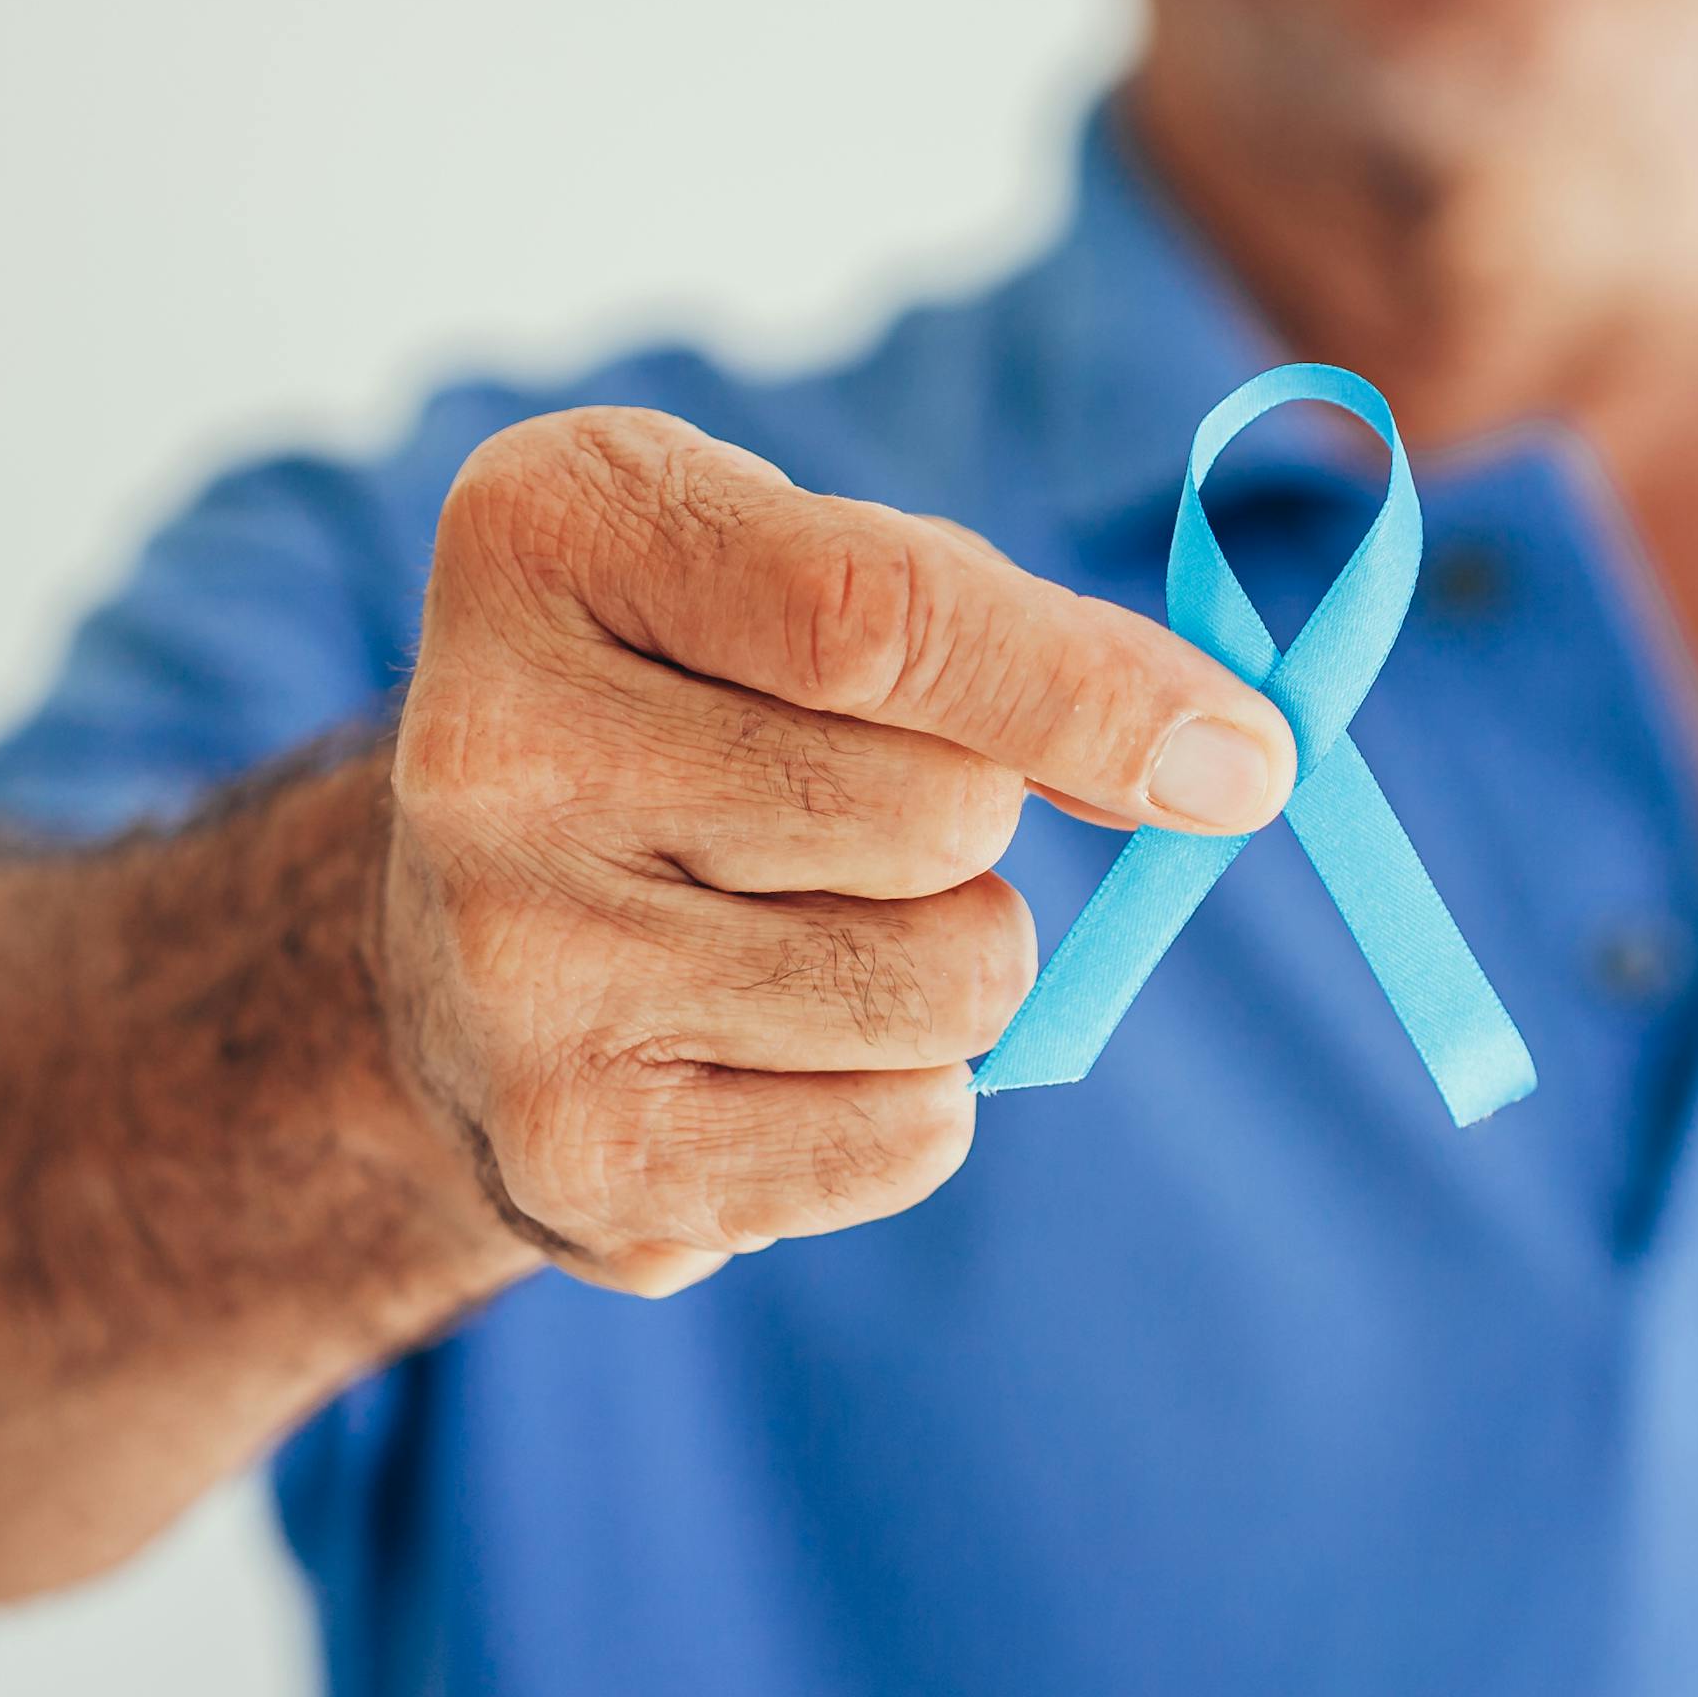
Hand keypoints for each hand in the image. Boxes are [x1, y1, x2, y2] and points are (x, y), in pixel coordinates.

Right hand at [374, 406, 1297, 1296]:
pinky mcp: (573, 1158)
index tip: (1242, 753)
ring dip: (954, 965)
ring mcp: (516, 969)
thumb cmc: (694, 704)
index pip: (879, 619)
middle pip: (938, 813)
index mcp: (551, 539)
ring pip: (948, 987)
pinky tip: (776, 1044)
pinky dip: (907, 1097)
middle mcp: (492, 752)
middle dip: (982, 824)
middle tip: (869, 818)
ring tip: (812, 929)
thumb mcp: (805, 571)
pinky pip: (902, 1138)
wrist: (454, 937)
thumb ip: (1011, 631)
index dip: (1090, 693)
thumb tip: (1230, 765)